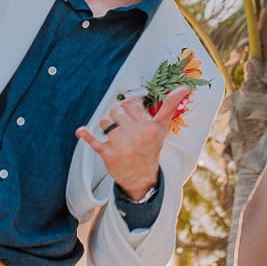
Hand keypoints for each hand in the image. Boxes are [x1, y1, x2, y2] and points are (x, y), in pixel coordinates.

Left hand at [75, 86, 189, 198]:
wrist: (143, 178)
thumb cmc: (150, 148)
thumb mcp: (162, 128)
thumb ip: (170, 106)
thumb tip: (185, 87)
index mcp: (149, 126)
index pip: (130, 104)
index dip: (127, 107)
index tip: (129, 113)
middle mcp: (136, 134)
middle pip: (115, 111)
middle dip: (117, 117)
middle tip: (123, 129)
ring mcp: (122, 144)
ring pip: (104, 121)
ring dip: (106, 126)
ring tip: (114, 135)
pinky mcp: (109, 155)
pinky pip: (94, 141)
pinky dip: (85, 135)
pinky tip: (81, 131)